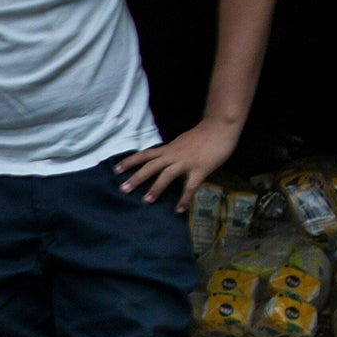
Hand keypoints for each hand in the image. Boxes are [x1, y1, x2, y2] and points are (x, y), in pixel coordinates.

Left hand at [115, 118, 242, 209]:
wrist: (220, 127)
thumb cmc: (202, 135)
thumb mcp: (181, 143)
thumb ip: (171, 153)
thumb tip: (162, 162)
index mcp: (168, 149)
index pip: (145, 155)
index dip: (130, 162)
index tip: (116, 169)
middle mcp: (173, 155)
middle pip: (150, 166)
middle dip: (136, 178)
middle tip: (122, 189)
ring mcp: (186, 162)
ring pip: (166, 175)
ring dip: (156, 188)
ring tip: (146, 201)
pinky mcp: (200, 169)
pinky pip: (190, 186)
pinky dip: (184, 199)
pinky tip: (179, 210)